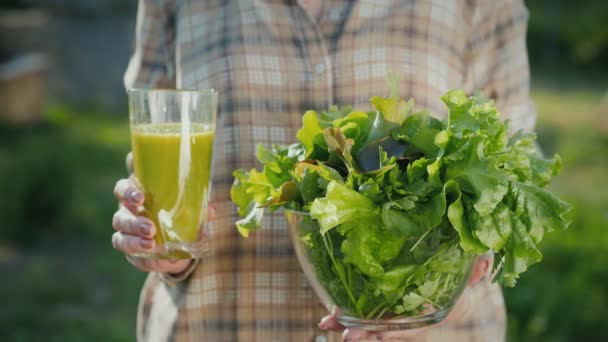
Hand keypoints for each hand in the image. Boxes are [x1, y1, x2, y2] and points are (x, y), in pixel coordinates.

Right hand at [111, 152, 214, 273]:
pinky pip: (134, 259)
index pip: (123, 190)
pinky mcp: (132, 255)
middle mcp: (127, 215)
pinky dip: (147, 260)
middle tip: (150, 228)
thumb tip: (211, 210)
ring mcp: (126, 236)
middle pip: (120, 217)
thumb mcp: (190, 209)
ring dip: (135, 242)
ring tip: (151, 245)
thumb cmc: (180, 215)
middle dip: (134, 223)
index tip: (141, 198)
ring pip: (121, 239)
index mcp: (137, 197)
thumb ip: (198, 207)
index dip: (128, 192)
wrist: (178, 243)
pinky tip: (159, 261)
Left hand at [318, 254, 493, 340]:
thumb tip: (484, 260)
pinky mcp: (385, 313)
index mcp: (429, 318)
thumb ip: (477, 272)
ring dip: (346, 326)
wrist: (455, 303)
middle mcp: (409, 323)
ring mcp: (395, 321)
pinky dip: (346, 318)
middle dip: (363, 334)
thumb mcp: (472, 282)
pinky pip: (364, 318)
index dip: (394, 331)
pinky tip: (330, 316)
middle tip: (343, 335)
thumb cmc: (461, 290)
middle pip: (384, 332)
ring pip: (369, 327)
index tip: (377, 334)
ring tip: (325, 324)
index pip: (410, 328)